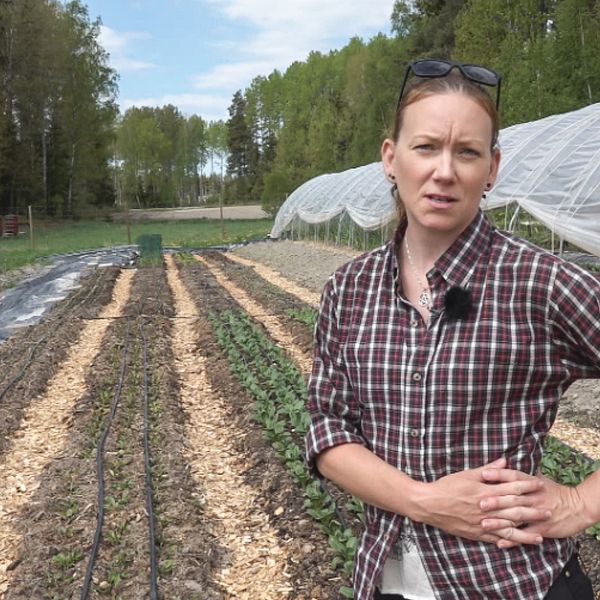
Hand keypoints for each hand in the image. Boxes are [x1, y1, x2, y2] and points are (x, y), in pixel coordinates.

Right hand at [411, 457, 548, 545]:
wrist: (429, 503)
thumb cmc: (447, 486)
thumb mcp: (467, 474)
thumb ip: (488, 469)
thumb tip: (504, 462)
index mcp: (485, 491)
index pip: (511, 488)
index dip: (527, 486)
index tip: (539, 485)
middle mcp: (487, 508)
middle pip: (515, 509)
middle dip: (533, 510)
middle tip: (548, 510)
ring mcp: (482, 523)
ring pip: (508, 528)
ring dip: (526, 531)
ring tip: (540, 534)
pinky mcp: (476, 533)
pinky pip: (496, 539)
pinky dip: (508, 541)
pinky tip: (518, 543)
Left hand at [480, 471, 587, 548]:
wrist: (577, 507)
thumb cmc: (553, 491)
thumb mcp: (538, 479)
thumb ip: (519, 475)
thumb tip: (501, 463)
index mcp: (532, 483)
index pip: (513, 476)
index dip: (499, 474)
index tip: (483, 473)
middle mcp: (534, 497)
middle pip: (512, 497)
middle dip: (496, 500)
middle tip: (479, 502)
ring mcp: (538, 513)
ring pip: (516, 517)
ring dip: (499, 522)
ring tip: (484, 524)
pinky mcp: (543, 528)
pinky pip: (526, 535)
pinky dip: (513, 540)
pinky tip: (500, 543)